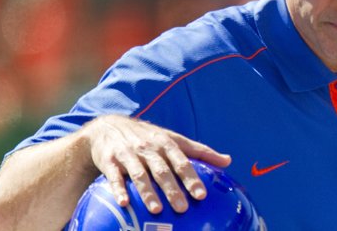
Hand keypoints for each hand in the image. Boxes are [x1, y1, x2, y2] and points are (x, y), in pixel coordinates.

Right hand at [79, 114, 230, 213]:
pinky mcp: (109, 161)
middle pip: (162, 170)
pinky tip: (124, 203)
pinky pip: (114, 177)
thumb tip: (228, 161)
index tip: (201, 195)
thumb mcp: (173, 138)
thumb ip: (199, 151)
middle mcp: (148, 147)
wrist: (108, 127)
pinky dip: (118, 189)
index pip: (182, 160)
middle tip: (182, 208)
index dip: (192, 177)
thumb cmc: (148, 137)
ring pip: (140, 174)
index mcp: (166, 142)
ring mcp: (128, 154)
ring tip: (157, 209)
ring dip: (148, 192)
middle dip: (172, 189)